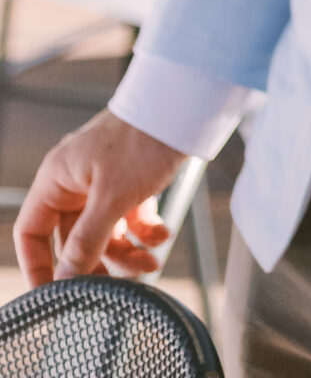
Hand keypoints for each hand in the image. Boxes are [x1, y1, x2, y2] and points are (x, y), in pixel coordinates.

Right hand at [13, 111, 183, 284]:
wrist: (185, 105)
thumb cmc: (142, 139)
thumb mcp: (112, 197)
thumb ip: (86, 242)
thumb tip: (65, 281)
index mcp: (57, 179)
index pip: (31, 232)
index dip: (38, 266)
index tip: (54, 297)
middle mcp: (75, 181)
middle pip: (74, 239)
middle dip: (98, 264)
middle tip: (118, 289)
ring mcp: (103, 181)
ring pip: (104, 233)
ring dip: (127, 252)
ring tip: (152, 263)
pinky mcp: (130, 180)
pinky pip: (129, 218)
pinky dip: (144, 232)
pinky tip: (162, 237)